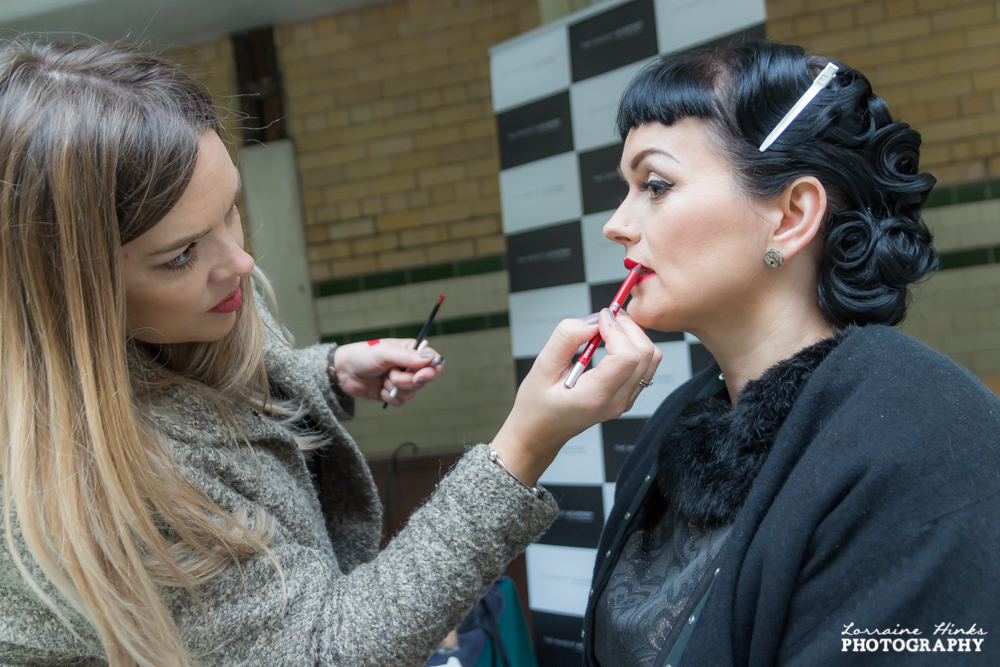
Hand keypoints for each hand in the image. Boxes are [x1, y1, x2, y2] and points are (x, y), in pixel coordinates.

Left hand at [332, 339, 443, 404]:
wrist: (344, 372)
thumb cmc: (362, 355)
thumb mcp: (384, 353)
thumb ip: (407, 357)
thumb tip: (429, 358)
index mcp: (412, 351)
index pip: (435, 361)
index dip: (431, 371)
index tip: (419, 376)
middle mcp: (410, 366)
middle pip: (424, 380)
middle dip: (405, 380)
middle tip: (390, 374)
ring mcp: (403, 380)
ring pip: (412, 392)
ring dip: (395, 388)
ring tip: (382, 379)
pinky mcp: (394, 394)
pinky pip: (401, 402)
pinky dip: (390, 397)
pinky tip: (380, 389)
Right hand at [491, 309, 660, 485]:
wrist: (539, 433)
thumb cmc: (536, 405)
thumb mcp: (542, 367)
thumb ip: (566, 338)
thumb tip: (593, 321)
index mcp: (596, 396)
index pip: (627, 357)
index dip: (617, 330)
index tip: (600, 318)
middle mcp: (617, 401)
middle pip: (646, 355)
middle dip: (629, 328)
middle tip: (607, 316)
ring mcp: (625, 401)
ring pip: (651, 359)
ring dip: (635, 336)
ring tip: (610, 327)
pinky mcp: (626, 396)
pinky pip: (645, 367)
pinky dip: (634, 347)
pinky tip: (613, 342)